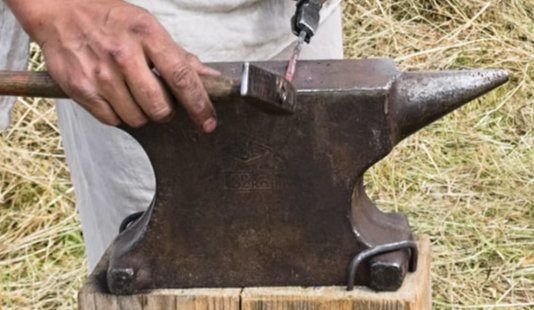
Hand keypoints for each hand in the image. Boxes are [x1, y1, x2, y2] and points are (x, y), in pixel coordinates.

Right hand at [5, 0, 218, 131]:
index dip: (200, 105)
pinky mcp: (81, 90)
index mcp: (147, 35)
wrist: (60, 13)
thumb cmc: (110, 20)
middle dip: (166, 111)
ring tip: (132, 92)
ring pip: (137, 119)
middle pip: (160, 107)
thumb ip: (179, 56)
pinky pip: (113, 120)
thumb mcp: (148, 27)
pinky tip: (114, 95)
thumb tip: (210, 77)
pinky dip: (118, 114)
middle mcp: (124, 55)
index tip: (208, 122)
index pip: (182, 78)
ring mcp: (101, 74)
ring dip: (141, 113)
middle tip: (160, 99)